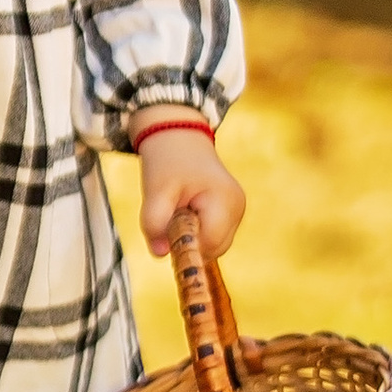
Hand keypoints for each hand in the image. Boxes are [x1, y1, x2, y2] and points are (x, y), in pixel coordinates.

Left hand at [133, 122, 243, 260]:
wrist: (178, 138)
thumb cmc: (168, 161)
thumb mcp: (155, 190)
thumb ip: (154, 223)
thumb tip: (160, 254)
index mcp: (225, 201)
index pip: (209, 244)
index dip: (185, 246)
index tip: (166, 232)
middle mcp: (238, 208)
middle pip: (213, 249)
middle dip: (188, 243)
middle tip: (169, 218)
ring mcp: (237, 211)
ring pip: (213, 245)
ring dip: (192, 237)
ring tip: (178, 210)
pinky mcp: (231, 213)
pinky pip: (213, 235)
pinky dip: (197, 231)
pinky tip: (186, 211)